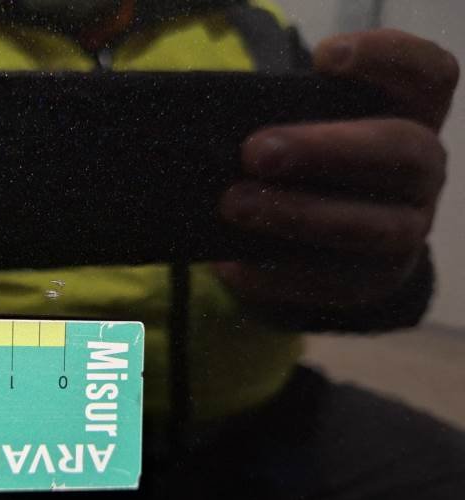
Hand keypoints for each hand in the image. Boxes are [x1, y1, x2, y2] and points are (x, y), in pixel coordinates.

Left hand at [216, 29, 458, 308]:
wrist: (312, 240)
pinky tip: (234, 262)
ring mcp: (406, 231)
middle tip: (254, 151)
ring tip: (234, 204)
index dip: (387, 60)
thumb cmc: (300, 165)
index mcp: (412, 118)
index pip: (430, 77)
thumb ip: (288, 118)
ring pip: (369, 226)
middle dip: (324, 149)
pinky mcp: (371, 282)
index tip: (324, 58)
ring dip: (297, 214)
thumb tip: (228, 131)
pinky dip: (277, 272)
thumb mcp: (303, 131)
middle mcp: (422, 173)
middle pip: (400, 151)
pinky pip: (331, 283)